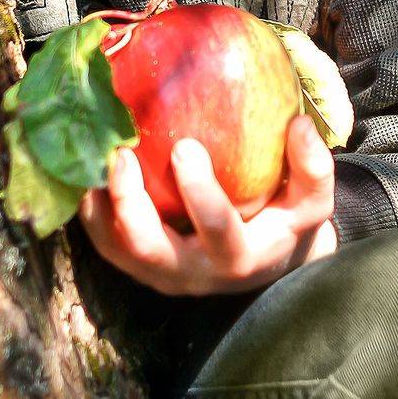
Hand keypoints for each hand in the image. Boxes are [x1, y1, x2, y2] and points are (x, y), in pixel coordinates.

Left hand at [77, 113, 338, 296]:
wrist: (265, 264)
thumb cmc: (286, 224)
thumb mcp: (312, 204)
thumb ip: (312, 168)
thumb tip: (298, 124)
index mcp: (239, 258)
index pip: (218, 231)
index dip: (200, 194)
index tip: (186, 147)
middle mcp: (193, 274)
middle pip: (150, 249)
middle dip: (129, 203)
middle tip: (121, 155)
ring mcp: (160, 274)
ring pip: (117, 250)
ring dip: (99, 208)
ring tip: (92, 161)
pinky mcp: (138, 267)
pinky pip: (105, 244)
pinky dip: (91, 212)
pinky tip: (84, 171)